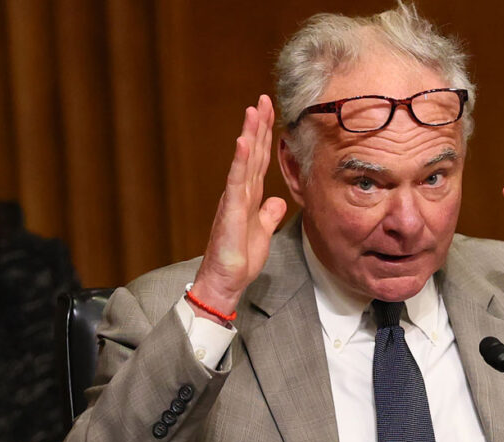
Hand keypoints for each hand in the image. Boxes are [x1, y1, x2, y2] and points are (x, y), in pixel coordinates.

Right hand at [190, 95, 286, 322]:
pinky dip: (239, 161)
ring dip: (249, 134)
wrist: (226, 281)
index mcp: (249, 195)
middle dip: (259, 125)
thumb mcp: (263, 233)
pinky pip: (236, 181)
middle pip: (252, 152)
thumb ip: (268, 214)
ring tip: (253, 110)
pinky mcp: (231, 210)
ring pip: (244, 161)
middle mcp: (240, 192)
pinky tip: (243, 142)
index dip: (265, 136)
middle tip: (263, 99)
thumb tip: (277, 201)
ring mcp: (234, 199)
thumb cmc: (240, 259)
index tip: (270, 112)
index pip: (258, 159)